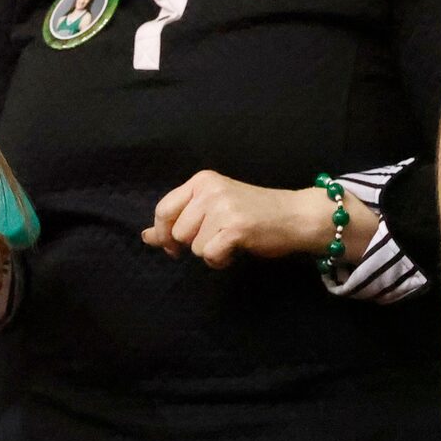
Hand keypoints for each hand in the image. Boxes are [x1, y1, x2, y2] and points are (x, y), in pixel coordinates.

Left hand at [142, 171, 374, 266]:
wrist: (295, 216)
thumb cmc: (254, 214)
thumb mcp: (213, 209)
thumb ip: (180, 219)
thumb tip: (145, 236)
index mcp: (201, 180)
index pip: (163, 209)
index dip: (163, 233)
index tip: (173, 246)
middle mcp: (209, 189)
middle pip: (176, 231)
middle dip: (192, 244)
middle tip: (215, 241)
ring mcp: (223, 207)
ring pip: (194, 246)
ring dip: (210, 252)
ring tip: (230, 242)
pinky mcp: (235, 227)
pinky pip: (211, 255)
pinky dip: (221, 261)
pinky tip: (236, 251)